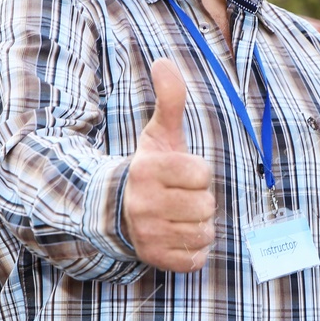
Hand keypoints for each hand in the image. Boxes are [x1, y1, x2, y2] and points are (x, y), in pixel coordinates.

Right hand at [121, 59, 215, 271]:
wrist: (113, 213)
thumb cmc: (147, 170)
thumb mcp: (157, 134)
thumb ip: (169, 100)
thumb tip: (163, 61)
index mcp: (146, 171)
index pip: (202, 173)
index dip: (197, 173)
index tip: (179, 174)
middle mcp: (144, 204)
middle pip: (206, 204)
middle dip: (199, 200)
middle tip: (178, 197)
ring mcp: (149, 235)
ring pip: (204, 231)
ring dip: (198, 224)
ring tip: (178, 216)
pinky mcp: (156, 259)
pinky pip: (197, 257)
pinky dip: (194, 248)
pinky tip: (177, 235)